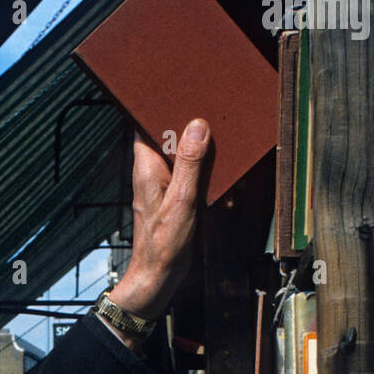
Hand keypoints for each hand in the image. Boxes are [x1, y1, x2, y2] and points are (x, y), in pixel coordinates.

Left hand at [109, 119, 210, 328]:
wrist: (158, 279)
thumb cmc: (163, 245)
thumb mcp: (181, 201)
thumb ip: (190, 163)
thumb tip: (197, 126)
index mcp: (146, 166)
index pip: (147, 122)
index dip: (164, 106)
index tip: (186, 94)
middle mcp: (152, 171)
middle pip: (171, 137)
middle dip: (194, 129)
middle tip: (217, 119)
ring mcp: (164, 184)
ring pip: (185, 157)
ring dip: (206, 156)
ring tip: (227, 155)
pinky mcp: (175, 197)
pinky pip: (192, 177)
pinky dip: (207, 179)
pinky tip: (224, 188)